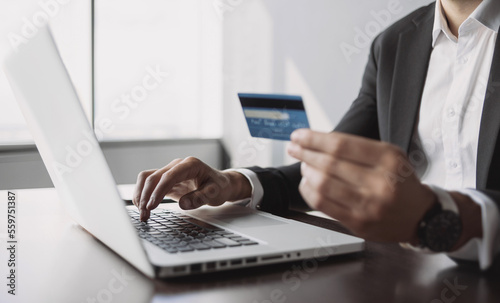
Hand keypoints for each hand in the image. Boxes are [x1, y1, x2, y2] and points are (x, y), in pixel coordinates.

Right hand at [133, 157, 251, 220]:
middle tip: (144, 214)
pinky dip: (143, 195)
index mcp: (190, 164)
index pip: (169, 176)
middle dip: (146, 196)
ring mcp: (170, 171)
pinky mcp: (166, 180)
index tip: (152, 206)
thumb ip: (200, 198)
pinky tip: (143, 207)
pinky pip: (150, 184)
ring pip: (147, 178)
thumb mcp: (215, 193)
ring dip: (141, 195)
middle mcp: (177, 165)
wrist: (221, 184)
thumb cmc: (219, 187)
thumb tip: (183, 204)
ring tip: (142, 213)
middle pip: (154, 177)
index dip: (159, 191)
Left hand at [287, 129, 435, 242]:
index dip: (314, 139)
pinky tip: (307, 183)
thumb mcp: (390, 155)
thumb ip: (358, 148)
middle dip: (305, 152)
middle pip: (329, 163)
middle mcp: (380, 181)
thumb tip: (318, 141)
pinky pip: (323, 204)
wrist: (420, 216)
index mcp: (388, 158)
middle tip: (294, 147)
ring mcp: (369, 204)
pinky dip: (308, 191)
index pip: (341, 144)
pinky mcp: (359, 223)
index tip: (299, 135)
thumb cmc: (400, 182)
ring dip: (306, 171)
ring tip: (303, 165)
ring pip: (323, 183)